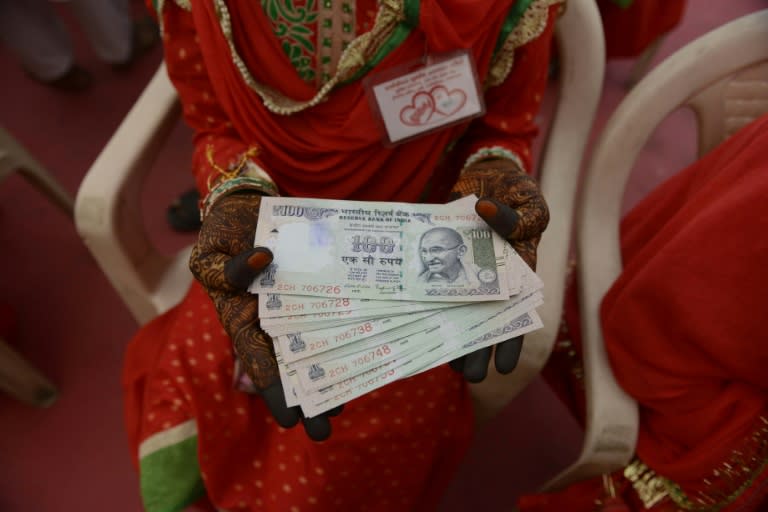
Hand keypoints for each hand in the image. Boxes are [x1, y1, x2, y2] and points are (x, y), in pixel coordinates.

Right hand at [189, 191, 341, 439]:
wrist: (246, 207)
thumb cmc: (222, 233)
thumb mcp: (209, 251)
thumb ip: (226, 267)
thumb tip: (263, 260)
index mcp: (241, 318)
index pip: (257, 360)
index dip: (274, 389)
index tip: (291, 419)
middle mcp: (270, 318)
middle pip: (289, 363)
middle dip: (305, 396)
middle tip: (324, 428)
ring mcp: (294, 304)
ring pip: (312, 344)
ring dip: (327, 371)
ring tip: (346, 401)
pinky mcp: (314, 287)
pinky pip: (328, 311)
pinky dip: (340, 330)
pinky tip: (358, 349)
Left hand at [448, 158, 548, 381]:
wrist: (489, 176)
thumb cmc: (518, 192)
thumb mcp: (530, 202)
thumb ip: (517, 216)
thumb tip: (488, 213)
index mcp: (519, 273)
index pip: (517, 314)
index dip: (511, 341)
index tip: (503, 367)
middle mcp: (492, 279)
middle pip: (485, 321)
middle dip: (478, 349)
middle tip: (469, 376)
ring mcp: (468, 271)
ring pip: (460, 310)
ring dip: (454, 334)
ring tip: (443, 361)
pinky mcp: (446, 258)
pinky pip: (438, 283)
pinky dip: (432, 301)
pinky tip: (422, 322)